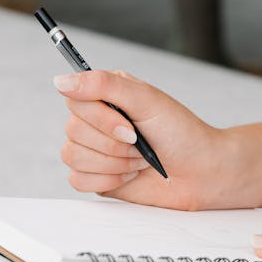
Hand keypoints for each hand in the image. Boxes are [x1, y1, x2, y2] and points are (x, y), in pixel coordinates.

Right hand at [56, 69, 225, 209]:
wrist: (201, 173)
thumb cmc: (181, 133)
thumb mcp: (146, 100)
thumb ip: (104, 85)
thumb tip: (61, 81)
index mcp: (107, 94)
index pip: (75, 99)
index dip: (100, 119)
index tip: (130, 128)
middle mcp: (97, 118)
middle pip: (72, 130)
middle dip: (113, 145)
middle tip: (139, 144)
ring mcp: (94, 148)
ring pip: (73, 156)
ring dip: (113, 163)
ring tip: (139, 159)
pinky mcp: (96, 175)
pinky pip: (78, 180)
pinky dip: (108, 180)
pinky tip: (130, 175)